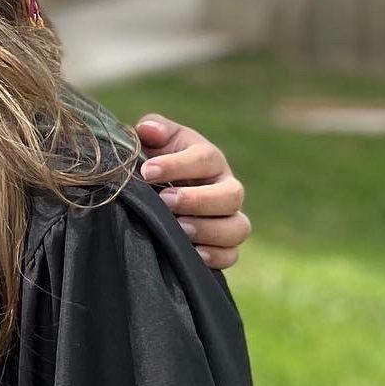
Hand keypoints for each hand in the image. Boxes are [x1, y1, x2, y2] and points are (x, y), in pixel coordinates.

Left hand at [134, 114, 251, 270]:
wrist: (153, 193)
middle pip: (232, 195)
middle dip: (198, 200)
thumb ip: (153, 130)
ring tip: (178, 228)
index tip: (147, 171)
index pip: (205, 159)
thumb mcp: (153, 142)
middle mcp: (225, 189)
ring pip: (237, 227)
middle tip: (165, 201)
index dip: (178, 165)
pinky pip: (231, 255)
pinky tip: (192, 253)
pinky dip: (215, 256)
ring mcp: (228, 219)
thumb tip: (148, 130)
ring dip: (208, 230)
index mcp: (209, 160)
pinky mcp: (223, 246)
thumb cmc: (155, 164)